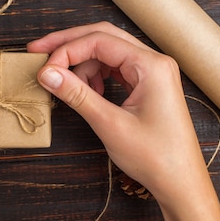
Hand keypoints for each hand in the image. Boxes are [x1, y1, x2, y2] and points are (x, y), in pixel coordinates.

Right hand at [28, 22, 206, 200]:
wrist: (180, 182)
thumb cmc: (155, 157)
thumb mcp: (109, 124)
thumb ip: (77, 95)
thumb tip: (47, 73)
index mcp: (151, 65)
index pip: (99, 41)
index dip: (66, 51)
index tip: (43, 69)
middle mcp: (153, 62)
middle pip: (103, 37)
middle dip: (69, 45)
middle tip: (39, 52)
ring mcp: (152, 72)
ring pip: (107, 52)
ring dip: (81, 64)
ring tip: (65, 86)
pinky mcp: (147, 85)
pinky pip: (115, 68)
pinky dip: (95, 76)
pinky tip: (86, 92)